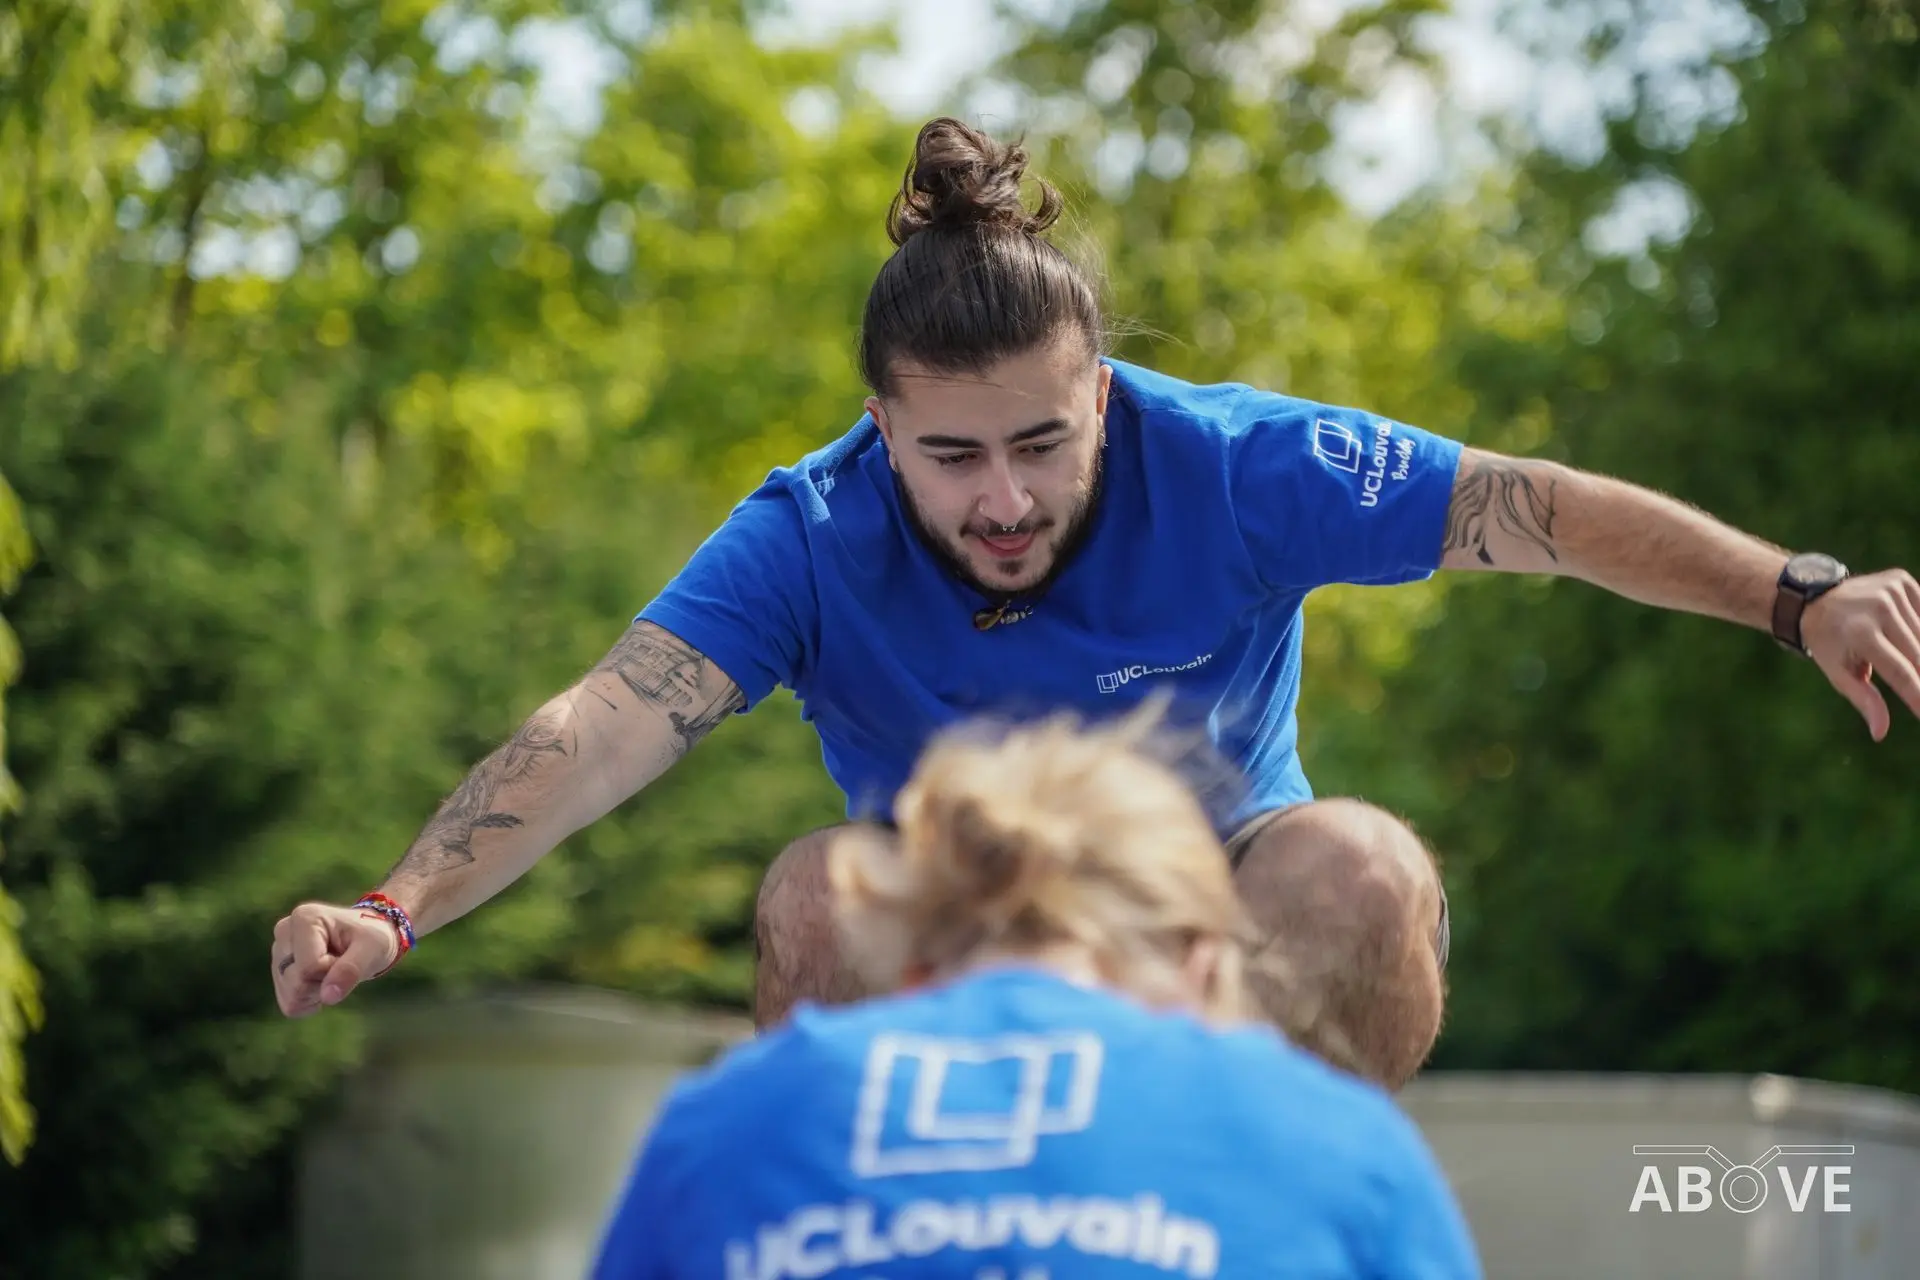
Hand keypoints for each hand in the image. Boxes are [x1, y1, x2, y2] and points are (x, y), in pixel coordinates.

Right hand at [271, 902, 401, 1016]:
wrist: (367, 939)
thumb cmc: (372, 938)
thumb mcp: (373, 949)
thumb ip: (351, 969)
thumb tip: (328, 997)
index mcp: (305, 918)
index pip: (309, 967)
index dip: (333, 971)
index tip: (347, 955)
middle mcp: (284, 932)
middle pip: (296, 983)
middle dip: (324, 983)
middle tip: (340, 964)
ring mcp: (278, 952)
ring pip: (291, 997)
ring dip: (317, 992)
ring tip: (332, 971)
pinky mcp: (278, 971)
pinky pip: (289, 1004)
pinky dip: (309, 1001)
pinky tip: (322, 982)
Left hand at [1801, 569, 1919, 740]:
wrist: (1815, 600)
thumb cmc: (1829, 644)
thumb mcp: (1838, 673)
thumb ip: (1864, 699)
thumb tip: (1880, 733)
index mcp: (1861, 633)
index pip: (1900, 672)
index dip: (1918, 695)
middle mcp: (1879, 608)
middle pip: (1919, 654)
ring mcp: (1891, 590)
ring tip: (1912, 669)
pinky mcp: (1901, 580)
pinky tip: (1913, 641)